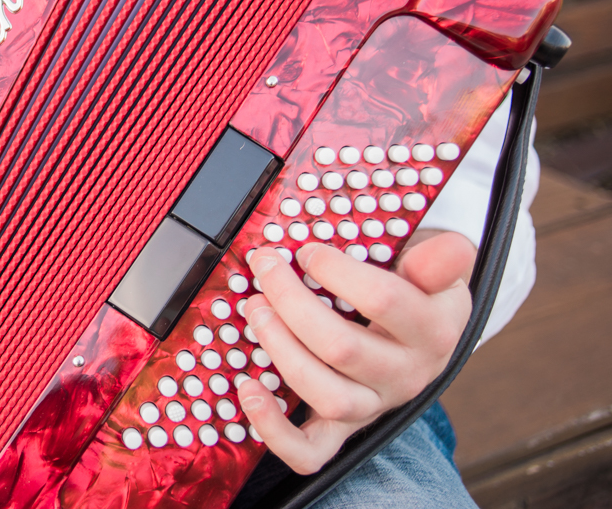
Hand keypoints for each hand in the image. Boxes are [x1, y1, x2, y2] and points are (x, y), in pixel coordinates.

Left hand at [237, 230, 474, 473]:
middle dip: (291, 302)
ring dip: (280, 350)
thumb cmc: (417, 290)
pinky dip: (274, 429)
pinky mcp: (342, 428)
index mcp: (431, 331)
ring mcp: (373, 406)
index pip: (383, 300)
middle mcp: (405, 375)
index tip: (307, 250)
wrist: (423, 333)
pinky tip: (248, 388)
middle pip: (343, 348)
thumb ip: (441, 259)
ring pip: (327, 396)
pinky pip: (310, 451)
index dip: (336, 271)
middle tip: (265, 267)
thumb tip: (451, 251)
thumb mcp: (437, 267)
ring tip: (255, 310)